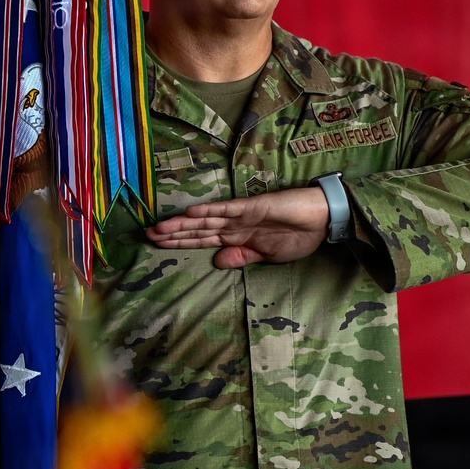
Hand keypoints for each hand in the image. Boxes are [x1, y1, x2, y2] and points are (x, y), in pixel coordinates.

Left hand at [147, 187, 330, 267]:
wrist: (322, 220)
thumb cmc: (299, 237)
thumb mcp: (268, 256)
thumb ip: (242, 257)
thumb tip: (216, 261)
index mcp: (237, 237)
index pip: (202, 240)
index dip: (181, 242)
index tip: (159, 245)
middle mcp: (234, 225)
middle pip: (197, 230)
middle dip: (173, 233)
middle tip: (147, 235)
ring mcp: (242, 215)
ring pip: (206, 220)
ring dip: (182, 223)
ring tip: (160, 227)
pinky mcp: (253, 207)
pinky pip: (227, 210)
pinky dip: (209, 211)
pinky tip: (191, 213)